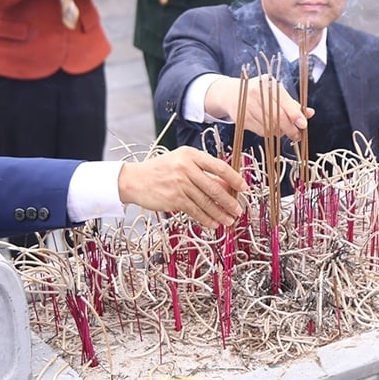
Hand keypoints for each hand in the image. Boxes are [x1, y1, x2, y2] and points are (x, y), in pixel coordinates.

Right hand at [118, 146, 247, 229]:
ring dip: (220, 213)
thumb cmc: (160, 170)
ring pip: (206, 202)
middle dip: (229, 201)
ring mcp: (180, 183)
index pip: (218, 166)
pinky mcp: (174, 199)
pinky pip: (195, 211)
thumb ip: (202, 171)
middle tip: (238, 210)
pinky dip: (206, 219)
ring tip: (229, 221)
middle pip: (214, 187)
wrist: (135, 180)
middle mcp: (186, 167)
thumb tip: (225, 186)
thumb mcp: (181, 162)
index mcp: (191, 155)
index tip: (243, 187)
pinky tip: (213, 224)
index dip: (234, 178)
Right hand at [205, 73, 311, 141]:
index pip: (284, 102)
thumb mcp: (274, 92)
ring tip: (283, 130)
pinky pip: (262, 132)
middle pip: (278, 117)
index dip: (295, 115)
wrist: (230, 94)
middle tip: (297, 135)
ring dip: (280, 132)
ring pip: (270, 127)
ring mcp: (248, 107)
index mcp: (268, 84)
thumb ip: (292, 103)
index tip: (303, 124)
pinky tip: (269, 127)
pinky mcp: (242, 119)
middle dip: (290, 129)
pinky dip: (269, 133)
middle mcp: (257, 94)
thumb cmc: (258, 92)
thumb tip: (309, 113)